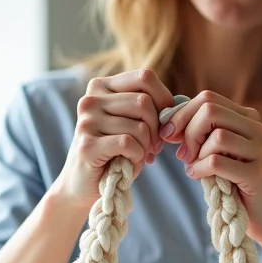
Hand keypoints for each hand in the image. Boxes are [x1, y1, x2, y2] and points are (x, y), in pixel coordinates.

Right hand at [48, 69, 173, 213]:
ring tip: (139, 155)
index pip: (145, 77)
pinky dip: (137, 156)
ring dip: (146, 146)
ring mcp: (86, 122)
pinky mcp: (87, 146)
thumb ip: (148, 107)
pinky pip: (128, 143)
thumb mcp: (131, 122)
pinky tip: (129, 162)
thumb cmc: (114, 152)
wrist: (84, 185)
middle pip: (144, 102)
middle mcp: (90, 99)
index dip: (164, 99)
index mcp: (101, 86)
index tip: (165, 122)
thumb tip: (177, 104)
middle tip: (154, 146)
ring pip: (139, 126)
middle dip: (157, 128)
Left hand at [159, 90, 261, 244]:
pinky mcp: (258, 173)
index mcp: (246, 117)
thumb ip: (199, 132)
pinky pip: (217, 162)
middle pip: (210, 110)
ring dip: (197, 154)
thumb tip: (167, 121)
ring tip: (194, 167)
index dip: (181, 114)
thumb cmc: (235, 182)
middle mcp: (257, 128)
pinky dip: (201, 169)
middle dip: (188, 132)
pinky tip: (198, 176)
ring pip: (215, 136)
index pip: (207, 98)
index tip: (168, 135)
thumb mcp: (216, 151)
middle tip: (183, 154)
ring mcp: (260, 150)